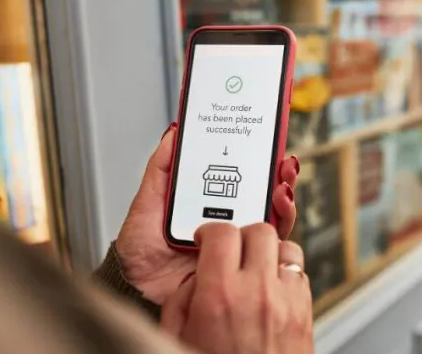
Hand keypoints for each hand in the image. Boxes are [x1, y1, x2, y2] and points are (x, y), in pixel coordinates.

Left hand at [116, 123, 299, 304]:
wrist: (138, 288)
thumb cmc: (141, 250)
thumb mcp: (148, 201)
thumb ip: (162, 168)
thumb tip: (174, 133)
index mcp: (208, 202)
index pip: (240, 175)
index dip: (255, 157)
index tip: (263, 139)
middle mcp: (228, 219)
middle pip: (263, 191)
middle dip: (278, 172)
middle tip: (280, 160)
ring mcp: (238, 239)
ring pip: (273, 214)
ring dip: (284, 194)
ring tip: (280, 184)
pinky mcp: (244, 259)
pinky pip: (271, 243)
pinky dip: (280, 223)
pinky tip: (277, 208)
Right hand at [160, 223, 313, 353]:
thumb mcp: (178, 336)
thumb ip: (182, 297)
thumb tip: (197, 274)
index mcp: (220, 296)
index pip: (221, 233)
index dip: (210, 231)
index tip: (207, 239)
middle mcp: (257, 291)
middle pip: (258, 231)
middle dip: (242, 235)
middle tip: (232, 248)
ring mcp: (286, 300)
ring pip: (286, 247)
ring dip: (269, 251)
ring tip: (256, 266)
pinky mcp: (305, 310)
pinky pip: (300, 272)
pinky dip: (286, 273)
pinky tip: (272, 287)